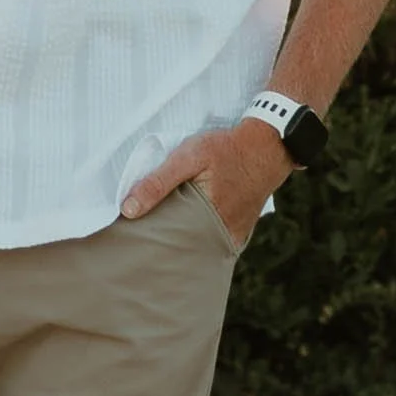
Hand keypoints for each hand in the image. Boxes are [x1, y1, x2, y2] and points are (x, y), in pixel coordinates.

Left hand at [120, 116, 287, 244]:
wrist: (267, 148)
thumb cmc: (226, 150)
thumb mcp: (188, 157)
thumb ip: (158, 182)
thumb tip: (128, 210)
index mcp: (204, 219)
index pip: (166, 240)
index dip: (148, 238)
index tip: (129, 239)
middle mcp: (220, 235)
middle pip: (181, 247)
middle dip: (162, 243)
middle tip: (140, 239)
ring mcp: (231, 237)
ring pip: (196, 246)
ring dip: (180, 241)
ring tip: (159, 235)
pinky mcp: (237, 234)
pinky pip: (211, 242)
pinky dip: (197, 238)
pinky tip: (184, 230)